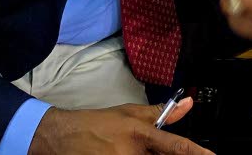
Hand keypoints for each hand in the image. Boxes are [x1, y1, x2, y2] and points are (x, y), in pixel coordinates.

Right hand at [28, 100, 211, 154]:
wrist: (63, 136)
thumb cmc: (99, 123)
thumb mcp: (130, 112)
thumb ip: (161, 112)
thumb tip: (188, 102)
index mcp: (140, 134)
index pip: (176, 147)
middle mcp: (132, 153)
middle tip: (164, 153)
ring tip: (134, 149)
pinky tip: (123, 154)